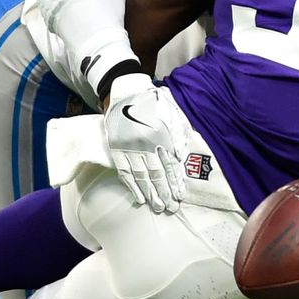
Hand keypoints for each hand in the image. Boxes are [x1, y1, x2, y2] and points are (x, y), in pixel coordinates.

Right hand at [102, 72, 186, 212]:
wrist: (125, 90)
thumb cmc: (152, 102)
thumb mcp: (171, 112)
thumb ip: (178, 134)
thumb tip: (181, 157)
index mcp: (161, 135)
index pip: (170, 164)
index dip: (175, 182)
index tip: (180, 195)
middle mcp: (145, 144)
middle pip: (157, 174)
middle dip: (165, 193)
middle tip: (171, 208)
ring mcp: (129, 148)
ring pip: (141, 176)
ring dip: (150, 194)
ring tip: (158, 207)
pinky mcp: (117, 148)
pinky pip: (124, 172)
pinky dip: (132, 186)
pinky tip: (139, 197)